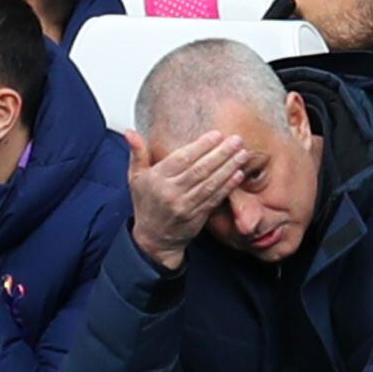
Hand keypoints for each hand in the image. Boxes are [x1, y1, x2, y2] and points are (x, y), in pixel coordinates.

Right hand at [126, 130, 248, 269]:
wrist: (153, 239)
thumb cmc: (146, 204)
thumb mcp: (135, 178)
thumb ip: (137, 153)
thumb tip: (130, 132)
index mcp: (156, 179)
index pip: (181, 159)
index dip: (200, 146)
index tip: (216, 135)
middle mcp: (171, 192)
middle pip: (199, 170)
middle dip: (221, 153)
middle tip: (236, 140)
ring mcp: (185, 205)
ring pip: (210, 183)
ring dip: (228, 168)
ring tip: (242, 154)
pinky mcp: (197, 216)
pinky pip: (214, 199)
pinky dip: (228, 186)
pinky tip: (238, 175)